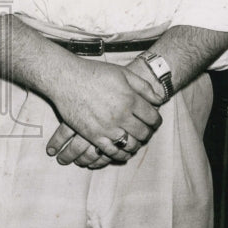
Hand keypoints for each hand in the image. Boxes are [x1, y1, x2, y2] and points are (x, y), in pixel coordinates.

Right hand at [45, 57, 161, 160]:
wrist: (66, 78)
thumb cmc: (94, 73)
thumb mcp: (122, 73)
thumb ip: (143, 86)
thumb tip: (160, 99)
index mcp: (130, 99)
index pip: (152, 117)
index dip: (156, 120)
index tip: (154, 121)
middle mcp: (121, 115)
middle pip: (143, 132)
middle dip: (147, 133)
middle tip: (146, 131)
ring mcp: (107, 127)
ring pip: (130, 144)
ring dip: (136, 144)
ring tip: (135, 140)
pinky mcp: (93, 136)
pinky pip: (112, 152)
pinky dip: (121, 154)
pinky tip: (123, 151)